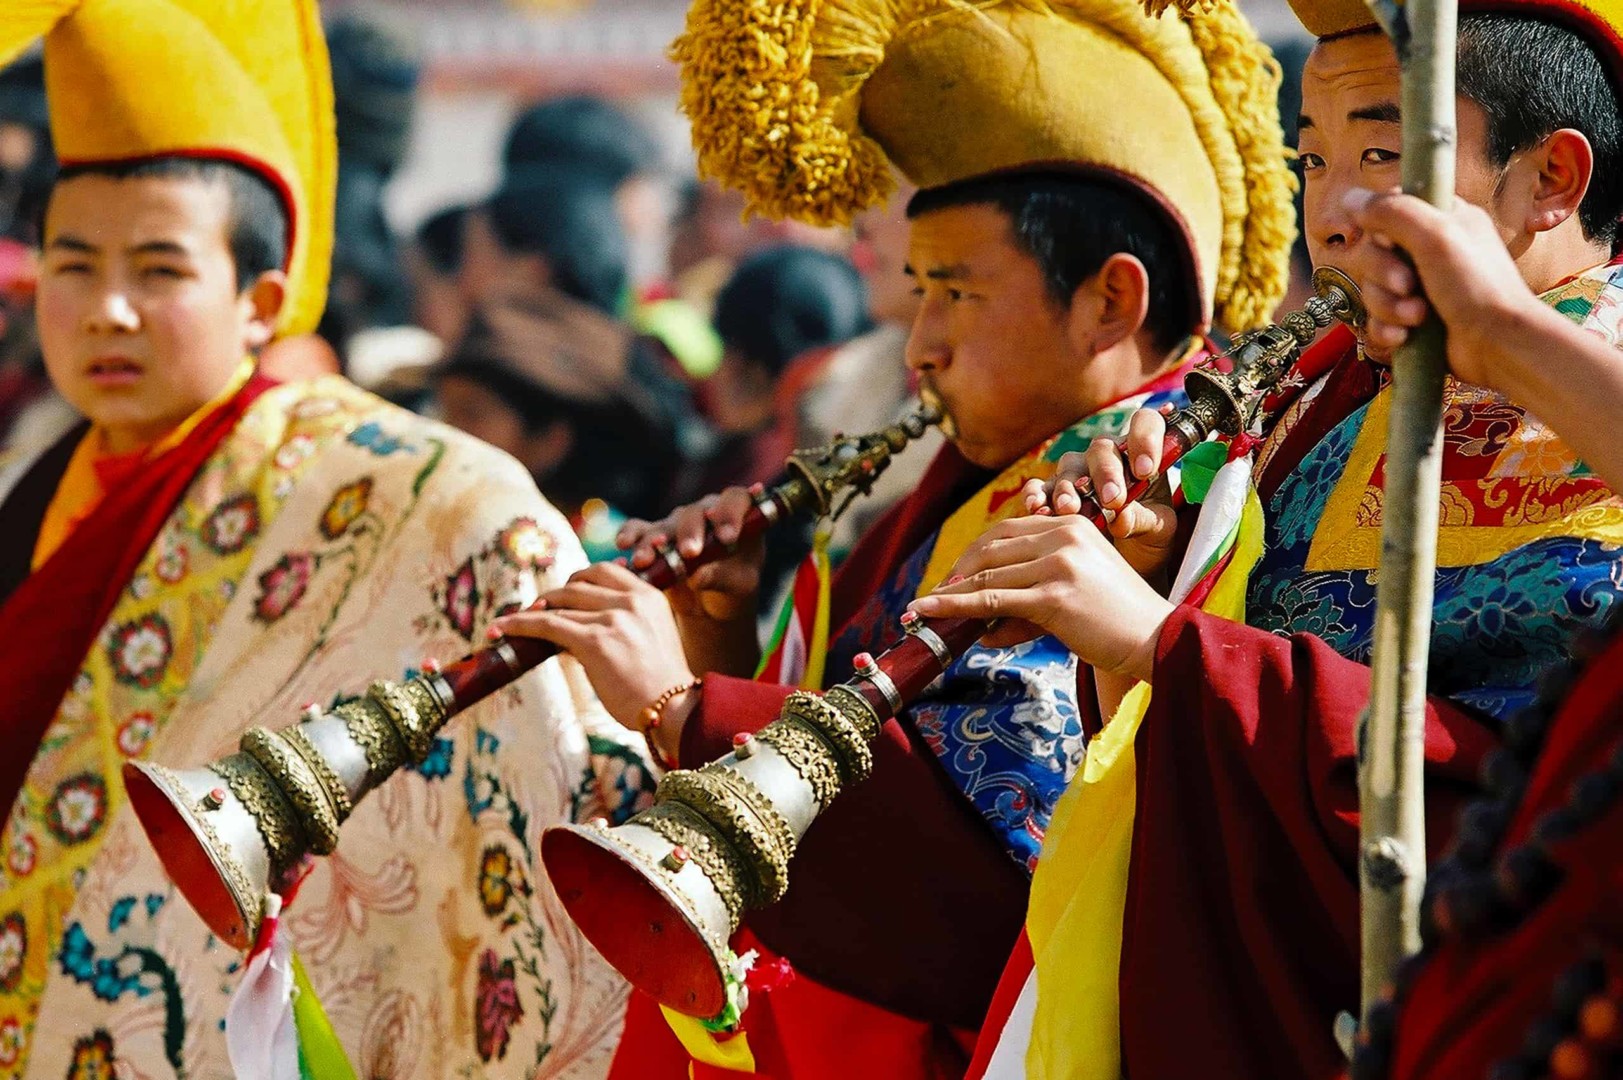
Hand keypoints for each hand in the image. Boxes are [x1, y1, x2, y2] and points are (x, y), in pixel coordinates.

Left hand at [493, 562, 697, 739]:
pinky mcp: (594, 641)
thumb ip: (621, 624)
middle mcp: (632, 600)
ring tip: (509, 623)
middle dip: (553, 596)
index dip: (578, 579)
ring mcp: (613, 618)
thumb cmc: (662, 686)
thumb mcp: (648, 640)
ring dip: (531, 612)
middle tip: (537, 611)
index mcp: (649, 596)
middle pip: (577, 584)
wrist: (675, 709)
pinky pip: (547, 625)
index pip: (605, 570)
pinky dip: (519, 625)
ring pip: (558, 604)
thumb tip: (574, 627)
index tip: (564, 593)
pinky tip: (501, 629)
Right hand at [617, 486, 764, 624]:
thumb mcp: (738, 587)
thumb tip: (697, 576)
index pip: (735, 500)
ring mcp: (677, 524)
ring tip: (645, 560)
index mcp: (737, 516)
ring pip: (664, 526)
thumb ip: (722, 578)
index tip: (727, 536)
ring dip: (652, 542)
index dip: (731, 513)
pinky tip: (622, 545)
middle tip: (688, 553)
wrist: (710, 604)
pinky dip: (629, 535)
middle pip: (695, 513)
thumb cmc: (733, 588)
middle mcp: (705, 513)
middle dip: (690, 532)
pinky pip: (638, 530)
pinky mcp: (653, 537)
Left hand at [905, 514, 1173, 681]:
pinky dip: (956, 607)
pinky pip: (992, 599)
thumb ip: (1029, 600)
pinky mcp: (1054, 595)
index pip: (1007, 529)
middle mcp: (1064, 536)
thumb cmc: (1118, 621)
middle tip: (933, 595)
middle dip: (957, 572)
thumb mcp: (1073, 594)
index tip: (953, 576)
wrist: (1157, 638)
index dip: (974, 553)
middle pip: (991, 546)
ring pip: (987, 574)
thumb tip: (982, 627)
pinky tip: (932, 612)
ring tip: (924, 610)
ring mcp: (1059, 563)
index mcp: (1071, 525)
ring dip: (950, 594)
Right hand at [1021, 405, 1179, 578]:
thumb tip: (1120, 516)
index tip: (1146, 470)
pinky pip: (1039, 486)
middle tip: (1111, 500)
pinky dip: (1036, 495)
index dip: (1145, 439)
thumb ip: (1145, 520)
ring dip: (1069, 488)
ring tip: (1070, 509)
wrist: (1125, 563)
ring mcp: (1077, 472)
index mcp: (1141, 455)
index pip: (1145, 423)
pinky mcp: (1052, 493)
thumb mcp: (1158, 532)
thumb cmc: (1148, 538)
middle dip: (1106, 473)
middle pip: (1102, 448)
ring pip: (1069, 466)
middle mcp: (1108, 457)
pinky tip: (1037, 509)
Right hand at [1343, 188, 1546, 389]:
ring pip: (1372, 289)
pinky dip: (1386, 328)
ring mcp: (1420, 287)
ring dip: (1388, 306)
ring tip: (1418, 316)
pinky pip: (1376, 320)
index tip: (1389, 242)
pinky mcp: (1411, 321)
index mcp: (1442, 218)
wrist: (1498, 345)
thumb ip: (1392, 211)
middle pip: (1372, 252)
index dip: (1379, 228)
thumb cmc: (1478, 286)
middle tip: (1408, 285)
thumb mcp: (1436, 236)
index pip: (1389, 209)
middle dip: (1383, 274)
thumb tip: (1350, 197)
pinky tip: (1405, 336)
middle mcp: (1429, 250)